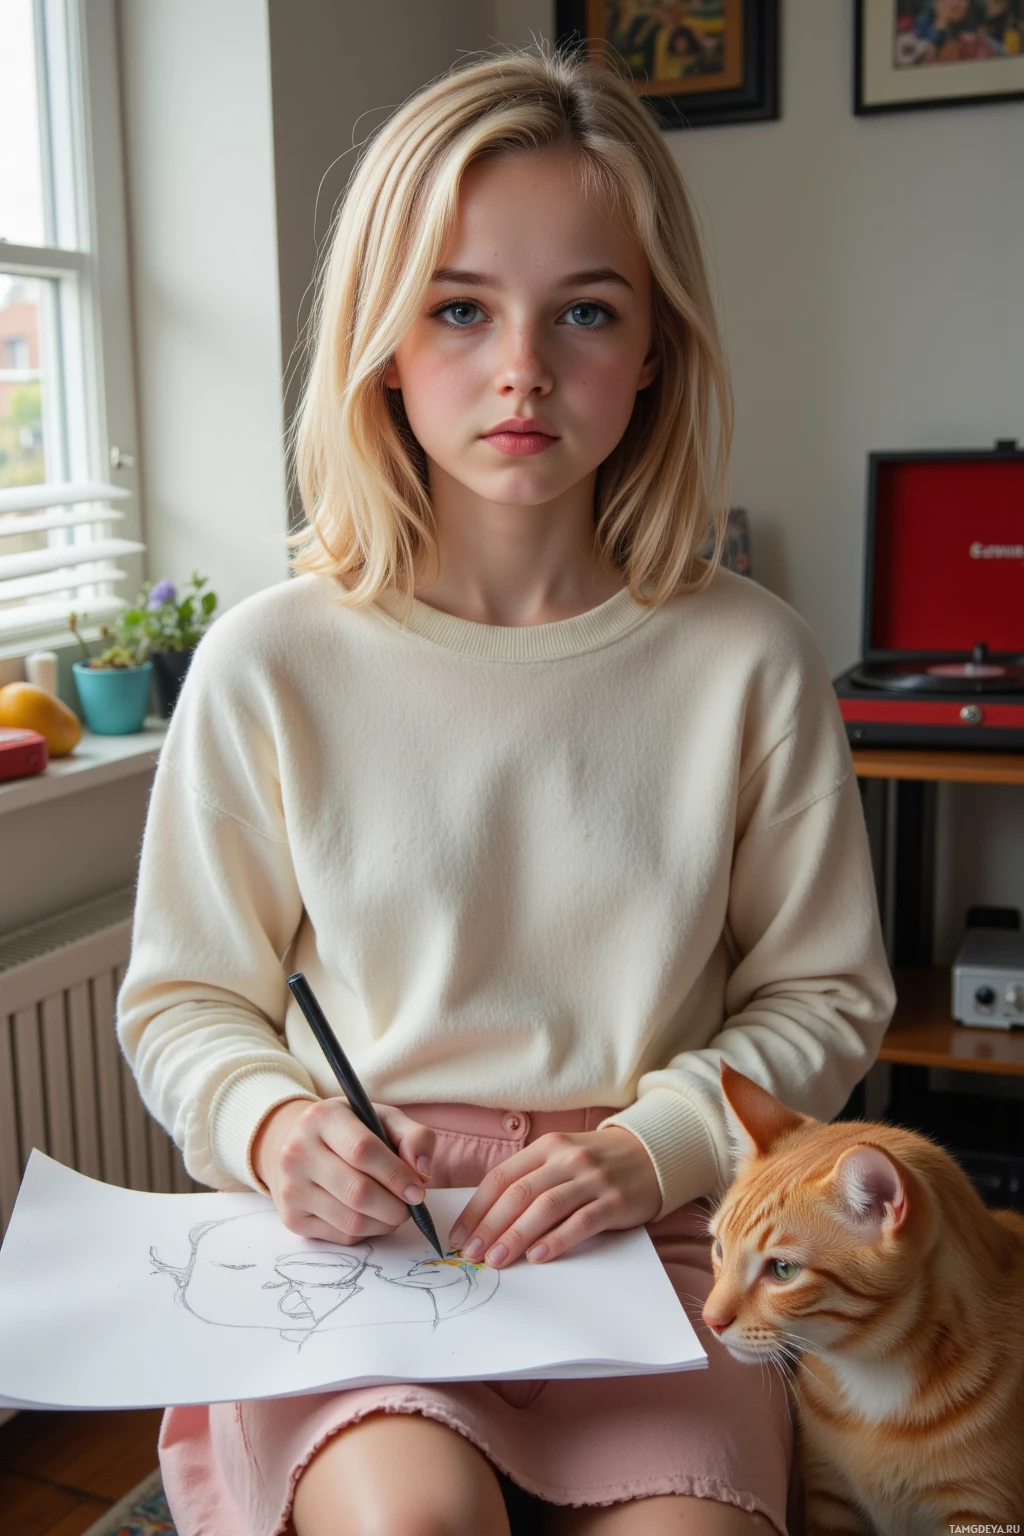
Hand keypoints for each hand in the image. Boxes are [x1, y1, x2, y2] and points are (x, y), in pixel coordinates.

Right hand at [251, 1097, 436, 1243]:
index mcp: (322, 1118)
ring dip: (385, 1222)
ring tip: (395, 1209)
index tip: (419, 1189)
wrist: (297, 1145)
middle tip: (411, 1204)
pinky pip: (342, 1236)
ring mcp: (291, 1188)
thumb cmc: (350, 1131)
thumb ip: (413, 1136)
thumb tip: (422, 1172)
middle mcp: (298, 1152)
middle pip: (357, 1192)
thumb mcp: (382, 1118)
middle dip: (395, 1205)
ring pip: (352, 1221)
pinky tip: (372, 1215)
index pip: (362, 1150)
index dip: (396, 1174)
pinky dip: (368, 1231)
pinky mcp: (292, 1218)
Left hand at [447, 1127, 660, 1268]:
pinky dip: (558, 1240)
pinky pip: (581, 1221)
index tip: (459, 1235)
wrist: (652, 1155)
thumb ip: (530, 1180)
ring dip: (516, 1236)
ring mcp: (592, 1179)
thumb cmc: (596, 1163)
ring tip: (497, 1260)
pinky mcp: (615, 1201)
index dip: (477, 1208)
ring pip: (546, 1208)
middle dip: (490, 1226)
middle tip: (471, 1254)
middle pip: (519, 1194)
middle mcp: (567, 1159)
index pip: (502, 1177)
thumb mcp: (561, 1158)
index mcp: (547, 1147)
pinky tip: (539, 1256)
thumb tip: (488, 1221)